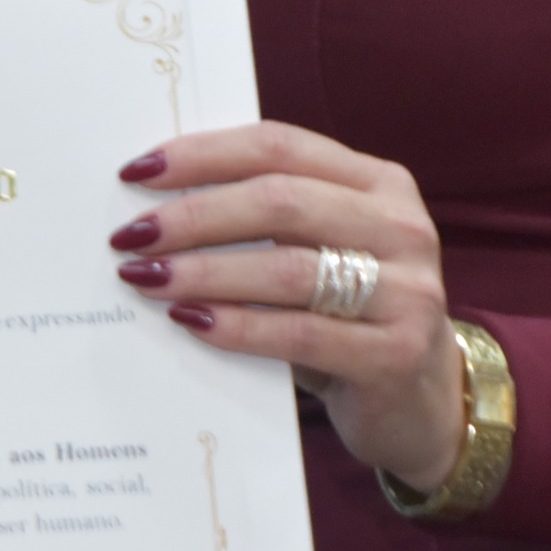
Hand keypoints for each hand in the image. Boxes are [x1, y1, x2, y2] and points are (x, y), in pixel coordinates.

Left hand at [110, 122, 465, 492]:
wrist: (420, 405)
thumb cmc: (347, 317)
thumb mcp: (318, 253)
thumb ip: (264, 221)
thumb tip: (153, 204)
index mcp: (378, 183)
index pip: (279, 146)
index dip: (203, 154)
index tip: (137, 172)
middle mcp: (402, 227)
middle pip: (279, 201)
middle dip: (193, 215)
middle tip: (130, 235)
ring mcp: (408, 291)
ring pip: (287, 267)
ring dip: (204, 271)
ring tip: (145, 278)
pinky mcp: (396, 354)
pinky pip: (300, 333)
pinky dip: (237, 326)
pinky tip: (189, 321)